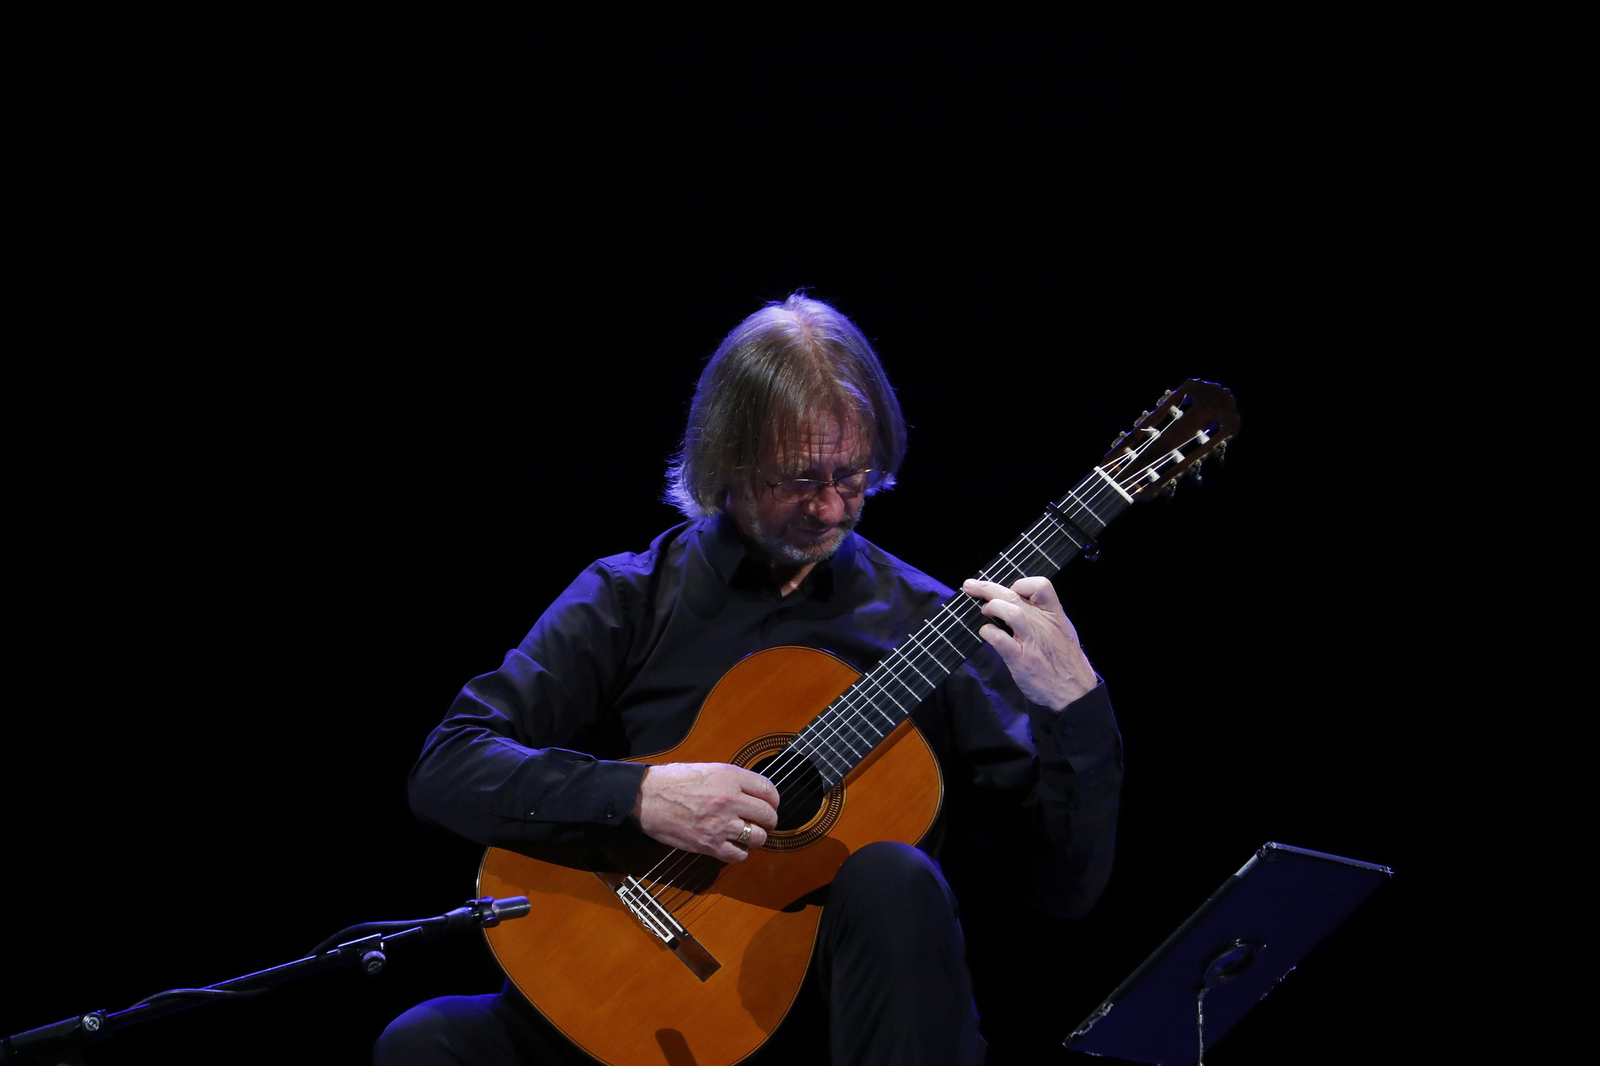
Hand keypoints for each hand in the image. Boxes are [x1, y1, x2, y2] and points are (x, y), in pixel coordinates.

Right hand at [633, 762, 779, 862]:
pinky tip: (734, 846)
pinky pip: (739, 855)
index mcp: (730, 777)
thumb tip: (752, 792)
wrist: (646, 799)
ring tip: (749, 835)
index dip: (773, 799)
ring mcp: (721, 824)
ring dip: (757, 838)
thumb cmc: (673, 781)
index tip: (770, 804)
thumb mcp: (708, 769)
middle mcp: (730, 800)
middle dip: (769, 820)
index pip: (768, 790)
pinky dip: (740, 853)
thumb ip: (732, 780)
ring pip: (758, 837)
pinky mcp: (710, 845)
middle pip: (768, 815)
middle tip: (763, 822)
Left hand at [962, 577, 1097, 710]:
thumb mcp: (1064, 632)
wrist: (1076, 693)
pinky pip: (1000, 639)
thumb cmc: (1067, 664)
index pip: (1041, 586)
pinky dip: (988, 632)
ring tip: (983, 610)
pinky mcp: (1021, 659)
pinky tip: (985, 633)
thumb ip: (1046, 618)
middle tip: (971, 586)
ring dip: (992, 606)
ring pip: (1011, 611)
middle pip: (1014, 595)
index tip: (1009, 589)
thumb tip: (1022, 606)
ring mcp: (1032, 641)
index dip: (1022, 583)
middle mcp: (1043, 625)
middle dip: (988, 587)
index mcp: (1055, 616)